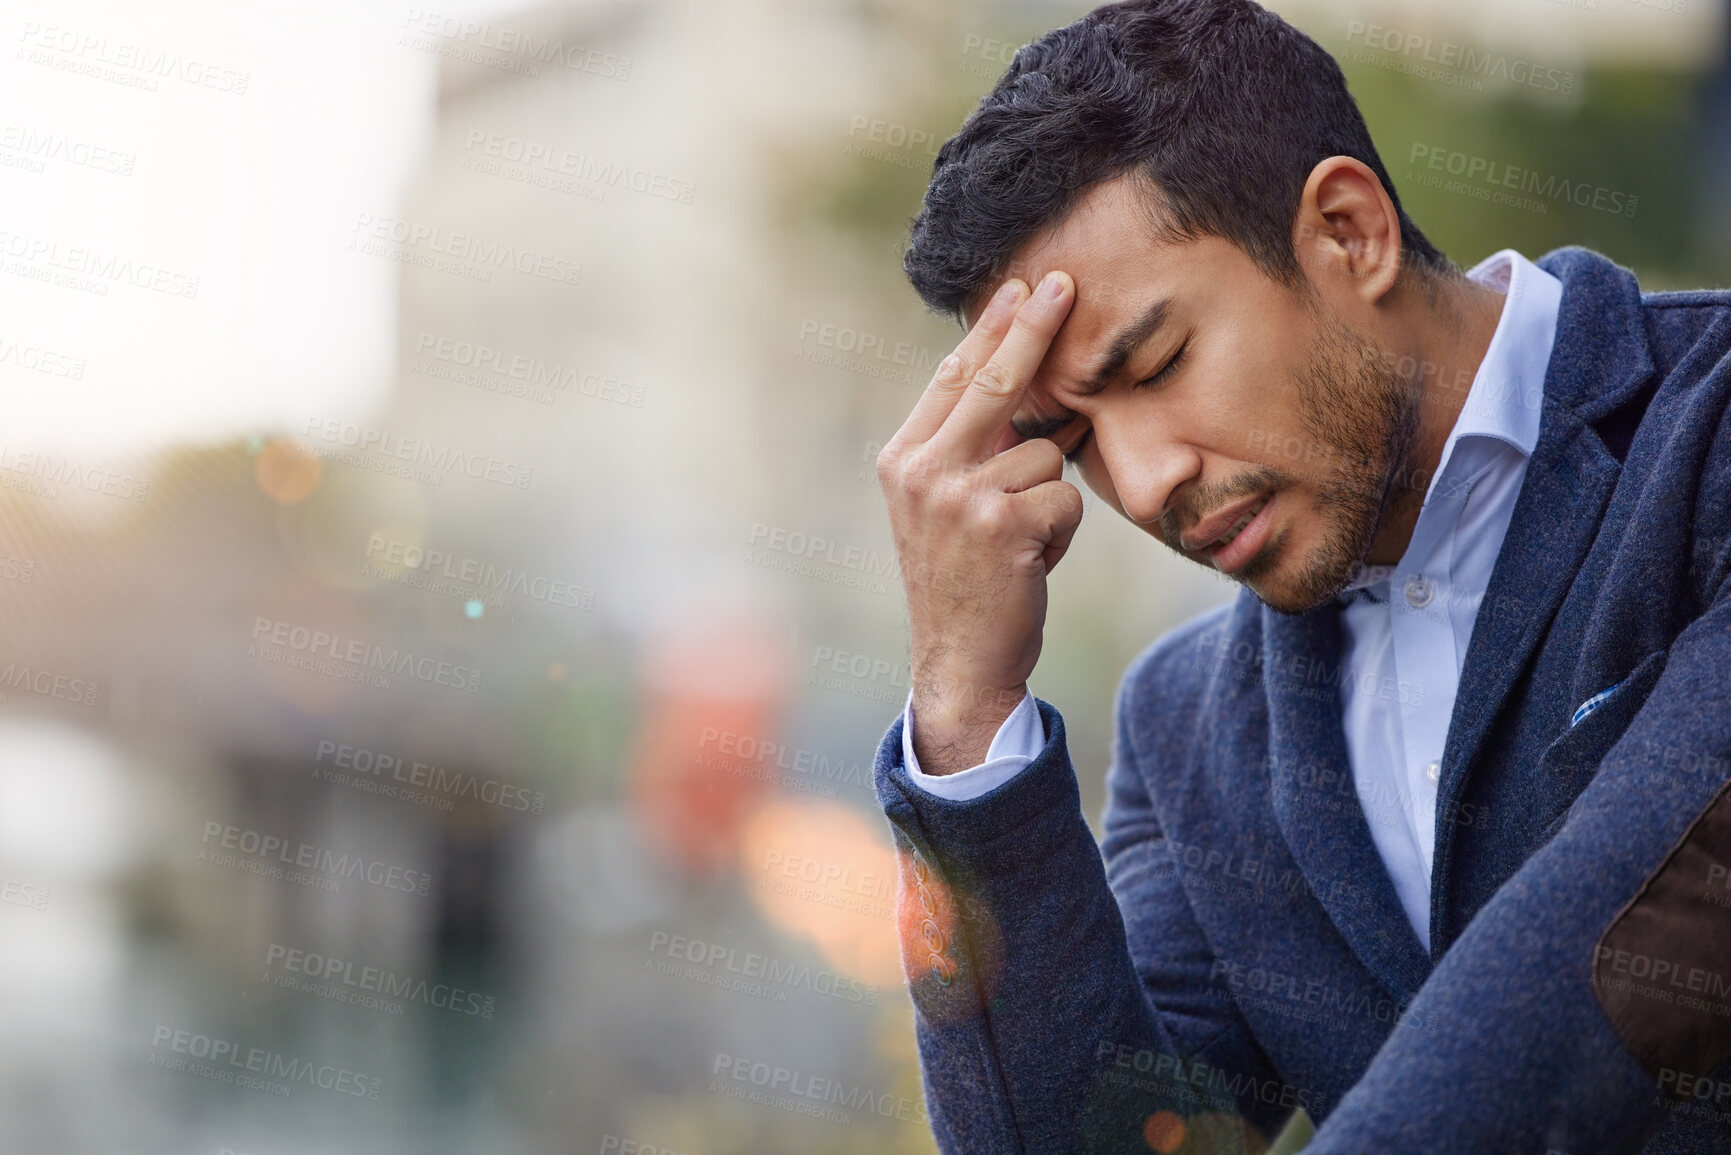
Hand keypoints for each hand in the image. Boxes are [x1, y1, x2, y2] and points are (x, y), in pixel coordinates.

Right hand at [875, 272, 1082, 774]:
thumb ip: (966, 451)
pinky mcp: (1001, 524)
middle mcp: (921, 471)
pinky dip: (1063, 531)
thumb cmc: (964, 582)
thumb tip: (1017, 381)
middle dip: (1034, 329)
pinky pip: (1064, 495)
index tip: (1022, 287)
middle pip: (994, 381)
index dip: (990, 329)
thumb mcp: (945, 510)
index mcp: (902, 461)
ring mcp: (958, 497)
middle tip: (1064, 284)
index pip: (952, 378)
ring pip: (1046, 452)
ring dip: (1050, 497)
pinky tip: (1033, 564)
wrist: (959, 662)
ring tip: (1022, 543)